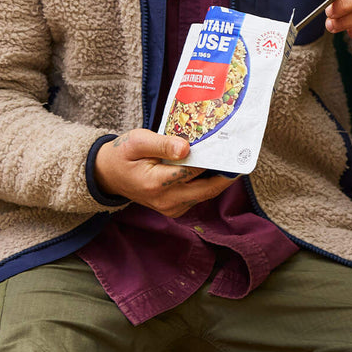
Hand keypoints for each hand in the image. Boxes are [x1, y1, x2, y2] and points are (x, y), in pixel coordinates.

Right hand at [93, 128, 236, 216]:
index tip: (229, 145)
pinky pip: (198, 197)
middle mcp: (165, 200)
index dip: (212, 158)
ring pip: (204, 195)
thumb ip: (162, 144)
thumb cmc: (123, 154)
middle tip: (241, 157)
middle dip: (226, 174)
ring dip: (219, 179)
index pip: (192, 170)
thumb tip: (187, 148)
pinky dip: (207, 183)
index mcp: (155, 183)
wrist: (109, 175)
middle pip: (206, 189)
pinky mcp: (174, 209)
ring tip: (231, 159)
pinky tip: (214, 167)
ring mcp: (170, 208)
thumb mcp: (137, 141)